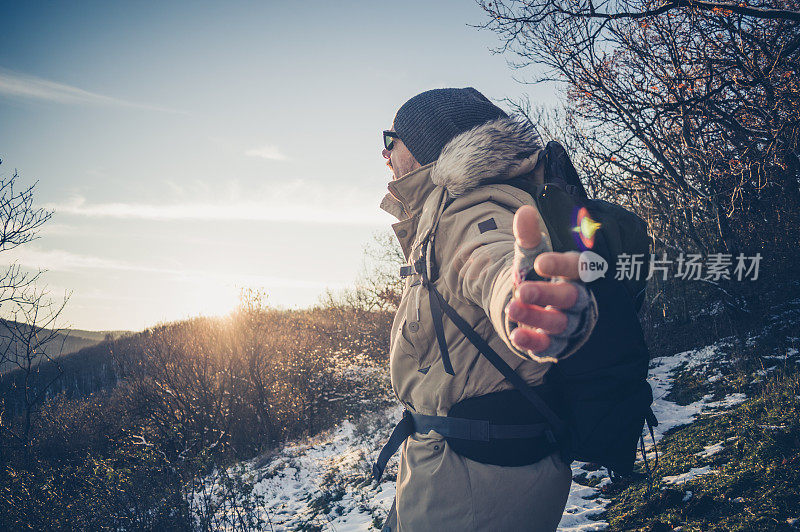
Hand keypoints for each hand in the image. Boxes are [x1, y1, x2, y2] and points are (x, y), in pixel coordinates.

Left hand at [506, 205, 586, 354]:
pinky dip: (533, 342)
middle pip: (570, 298)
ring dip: (536, 317)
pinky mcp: (556, 343)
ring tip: (512, 308)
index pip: (577, 268)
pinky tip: (515, 335)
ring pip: (559, 324)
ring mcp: (568, 323)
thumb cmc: (537, 273)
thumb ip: (527, 235)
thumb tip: (524, 212)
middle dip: (547, 294)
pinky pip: (549, 346)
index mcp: (576, 273)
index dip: (561, 265)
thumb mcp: (531, 253)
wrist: (531, 302)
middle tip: (522, 290)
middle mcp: (578, 299)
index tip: (540, 262)